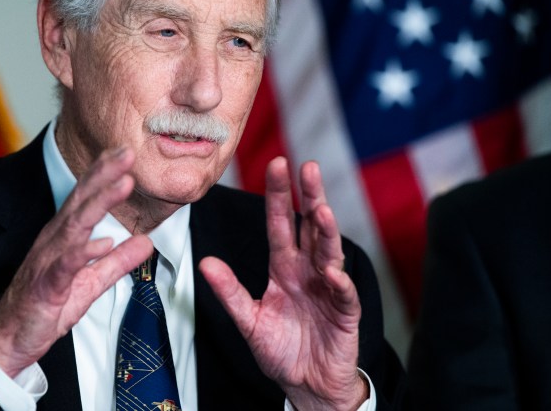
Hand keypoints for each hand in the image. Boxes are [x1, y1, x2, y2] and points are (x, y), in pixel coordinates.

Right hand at [0, 147, 153, 376]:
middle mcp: (55, 241)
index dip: (105, 173)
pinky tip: (101, 242)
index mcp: (65, 236)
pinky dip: (83, 252)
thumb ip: (118, 262)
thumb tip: (146, 242)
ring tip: (122, 184)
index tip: (125, 152)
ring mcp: (49, 261)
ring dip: (100, 202)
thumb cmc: (46, 306)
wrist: (11, 338)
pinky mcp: (47, 286)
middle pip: (81, 201)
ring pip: (76, 225)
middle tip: (127, 153)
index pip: (85, 198)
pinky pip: (65, 266)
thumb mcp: (92, 282)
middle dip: (104, 174)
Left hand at [199, 157, 366, 410]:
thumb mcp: (248, 320)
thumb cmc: (281, 350)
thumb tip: (205, 262)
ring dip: (326, 232)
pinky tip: (332, 272)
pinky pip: (343, 295)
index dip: (279, 196)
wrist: (307, 385)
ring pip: (329, 253)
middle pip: (310, 227)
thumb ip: (230, 292)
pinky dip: (339, 283)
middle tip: (308, 167)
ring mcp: (329, 289)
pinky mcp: (345, 313)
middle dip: (311, 197)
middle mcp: (308, 272)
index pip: (281, 225)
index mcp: (284, 269)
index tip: (278, 165)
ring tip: (321, 211)